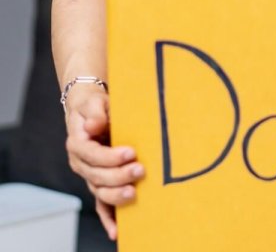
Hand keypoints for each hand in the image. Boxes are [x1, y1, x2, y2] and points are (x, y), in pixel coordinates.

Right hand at [64, 86, 144, 240]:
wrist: (90, 110)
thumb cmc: (94, 104)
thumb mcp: (94, 101)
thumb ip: (95, 112)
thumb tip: (94, 126)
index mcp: (77, 143)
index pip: (92, 154)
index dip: (110, 157)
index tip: (131, 152)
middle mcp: (80, 163)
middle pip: (97, 176)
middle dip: (119, 176)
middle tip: (140, 170)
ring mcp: (89, 175)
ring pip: (100, 192)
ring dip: (117, 195)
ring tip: (135, 193)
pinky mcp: (99, 182)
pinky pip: (101, 204)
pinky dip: (108, 218)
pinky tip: (117, 231)